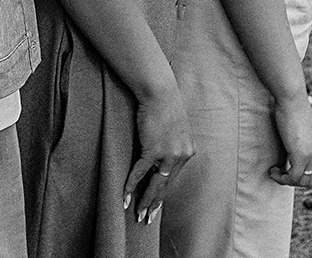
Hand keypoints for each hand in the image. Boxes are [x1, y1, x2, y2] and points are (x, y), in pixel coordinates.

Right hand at [123, 83, 195, 225]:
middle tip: (146, 219)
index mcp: (187, 151)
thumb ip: (170, 144)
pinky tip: (124, 197)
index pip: (173, 178)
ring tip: (138, 215)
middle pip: (165, 186)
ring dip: (145, 201)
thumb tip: (160, 154)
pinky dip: (130, 186)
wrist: (159, 92)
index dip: (162, 193)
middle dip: (155, 204)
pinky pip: (140, 173)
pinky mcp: (152, 150)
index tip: (156, 205)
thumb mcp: (175, 128)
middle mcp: (180, 156)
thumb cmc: (165, 105)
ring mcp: (167, 154)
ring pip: (154, 184)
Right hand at [267, 96, 311, 187]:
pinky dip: (281, 178)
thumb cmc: (293, 109)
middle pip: (311, 181)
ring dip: (286, 181)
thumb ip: (303, 141)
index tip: (289, 170)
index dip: (304, 177)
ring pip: (301, 181)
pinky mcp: (301, 156)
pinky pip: (291, 177)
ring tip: (274, 172)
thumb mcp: (303, 129)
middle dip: (294, 181)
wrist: (292, 100)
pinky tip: (272, 170)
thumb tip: (293, 147)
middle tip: (280, 173)